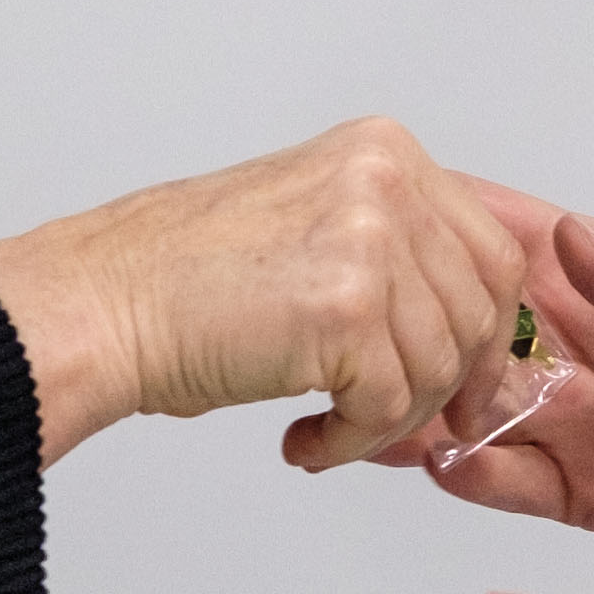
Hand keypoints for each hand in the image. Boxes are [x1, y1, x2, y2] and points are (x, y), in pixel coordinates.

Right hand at [0, 120, 543, 469]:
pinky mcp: (347, 311)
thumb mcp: (312, 219)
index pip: (491, 250)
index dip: (489, 330)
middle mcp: (386, 182)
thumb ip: (393, 246)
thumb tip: (462, 318)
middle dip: (450, 384)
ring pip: (437, 365)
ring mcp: (370, 242)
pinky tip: (305, 438)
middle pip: (478, 311)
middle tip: (404, 423)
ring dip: (387, 418)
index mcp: (384, 153)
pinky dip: (352, 440)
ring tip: (327, 427)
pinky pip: (388, 405)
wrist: (102, 302)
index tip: (472, 378)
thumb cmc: (181, 277)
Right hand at [393, 212, 593, 563]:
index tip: (370, 210)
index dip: (434, 223)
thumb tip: (572, 234)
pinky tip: (439, 462)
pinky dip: (465, 474)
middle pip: (459, 329)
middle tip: (345, 326)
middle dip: (402, 326)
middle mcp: (567, 348)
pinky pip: (504, 482)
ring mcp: (565, 421)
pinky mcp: (576, 492)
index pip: (499, 240)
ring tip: (365, 404)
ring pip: (463, 409)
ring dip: (416, 407)